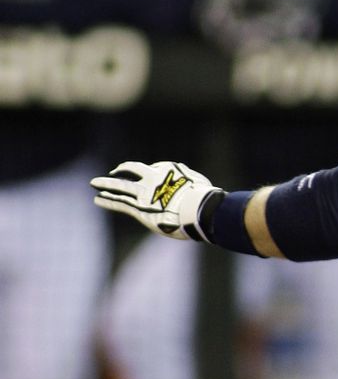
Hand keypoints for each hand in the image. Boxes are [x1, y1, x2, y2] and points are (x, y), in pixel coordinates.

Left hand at [91, 160, 221, 241]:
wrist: (197, 210)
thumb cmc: (202, 197)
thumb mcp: (197, 180)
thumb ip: (186, 174)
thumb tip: (180, 168)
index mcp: (167, 169)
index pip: (152, 169)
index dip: (149, 174)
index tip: (147, 178)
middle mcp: (152, 179)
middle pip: (130, 170)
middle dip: (119, 171)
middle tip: (112, 173)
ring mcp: (143, 194)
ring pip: (119, 186)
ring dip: (105, 184)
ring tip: (93, 182)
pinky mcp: (139, 209)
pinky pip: (119, 203)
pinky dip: (108, 201)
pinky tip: (97, 199)